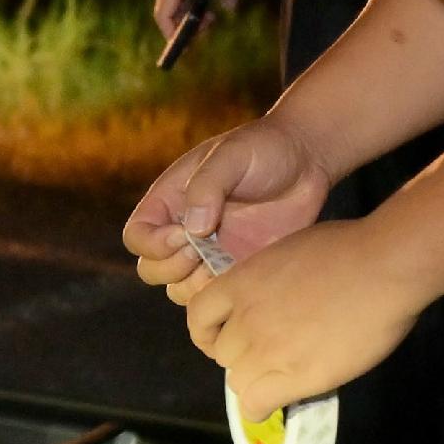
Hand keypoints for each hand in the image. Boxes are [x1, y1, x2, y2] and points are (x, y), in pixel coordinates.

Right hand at [124, 118, 331, 287]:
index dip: (152, 243)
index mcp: (170, 201)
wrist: (306, 161)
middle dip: (171, 267)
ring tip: (223, 262)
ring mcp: (211, 253)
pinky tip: (243, 273)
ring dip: (194, 285)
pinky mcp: (237, 268)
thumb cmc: (263, 148)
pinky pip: (216, 295)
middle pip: (151, 270)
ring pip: (180, 289)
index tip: (183, 233)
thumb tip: (193, 230)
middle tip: (202, 249)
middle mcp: (183, 231)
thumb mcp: (231, 154)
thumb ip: (207, 186)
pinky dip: (222, 294)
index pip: (137, 236)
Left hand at [166, 217, 423, 410]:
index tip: (226, 335)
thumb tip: (272, 297)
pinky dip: (260, 408)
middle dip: (244, 355)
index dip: (209, 332)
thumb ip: (268, 280)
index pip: (199, 317)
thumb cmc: (348, 248)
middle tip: (274, 352)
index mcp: (241, 282)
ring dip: (256, 380)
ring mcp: (268, 350)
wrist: (383, 267)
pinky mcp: (295, 378)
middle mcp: (245, 318)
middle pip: (224, 354)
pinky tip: (276, 402)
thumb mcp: (289, 251)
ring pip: (238, 382)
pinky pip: (256, 405)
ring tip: (282, 376)